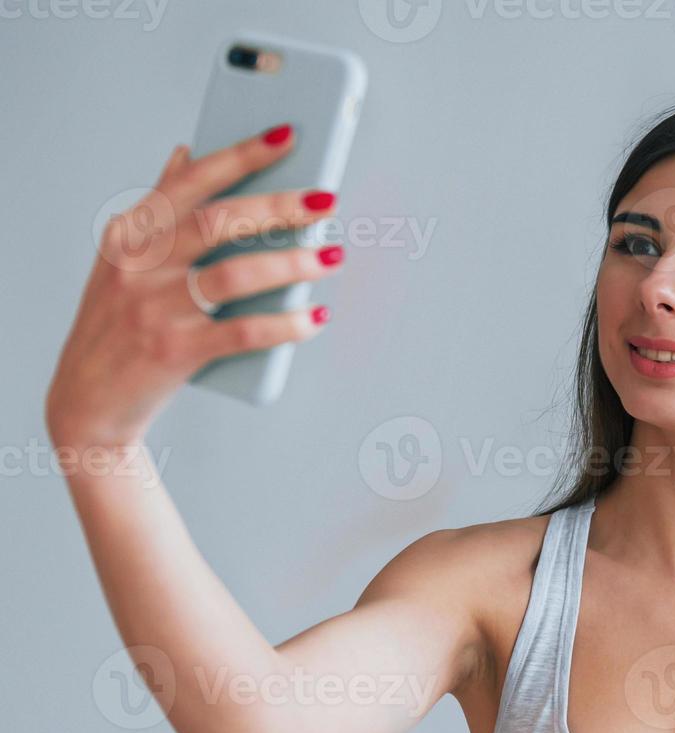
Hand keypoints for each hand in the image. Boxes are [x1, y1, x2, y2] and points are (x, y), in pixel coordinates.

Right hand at [46, 123, 343, 446]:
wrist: (89, 401)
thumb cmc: (118, 323)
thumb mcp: (122, 260)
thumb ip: (158, 208)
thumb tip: (186, 152)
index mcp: (129, 235)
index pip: (192, 182)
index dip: (241, 156)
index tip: (287, 136)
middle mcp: (138, 267)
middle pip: (219, 222)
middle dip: (279, 207)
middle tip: (328, 201)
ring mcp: (155, 310)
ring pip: (236, 274)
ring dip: (293, 263)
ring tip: (333, 257)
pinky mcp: (175, 353)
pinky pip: (243, 332)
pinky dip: (286, 324)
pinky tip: (317, 316)